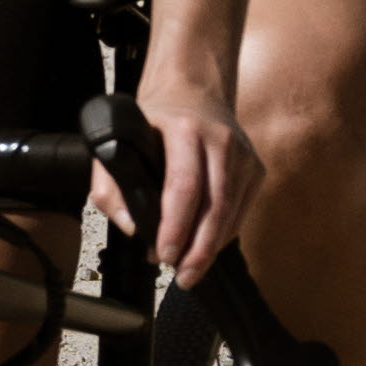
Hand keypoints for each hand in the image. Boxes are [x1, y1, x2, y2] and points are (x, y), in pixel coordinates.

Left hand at [130, 70, 268, 279]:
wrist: (194, 90)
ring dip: (211, 247)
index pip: (184, 184)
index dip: (175, 225)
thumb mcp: (121, 140)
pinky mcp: (255, 168)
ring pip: (231, 212)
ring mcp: (243, 154)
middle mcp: (220, 140)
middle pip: (215, 205)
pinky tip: (205, 246)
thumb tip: (130, 226)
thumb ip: (111, 184)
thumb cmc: (155, 120)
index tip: (163, 254)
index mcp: (184, 130)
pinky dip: (224, 234)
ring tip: (190, 270)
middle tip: (182, 276)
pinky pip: (240, 210)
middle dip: (199, 248)